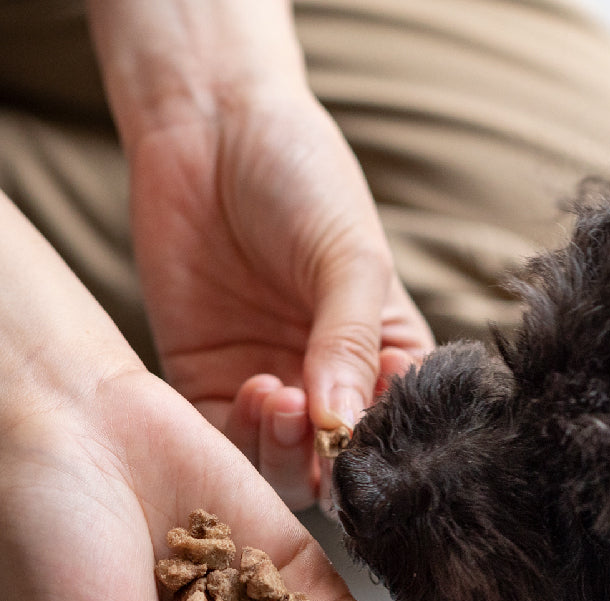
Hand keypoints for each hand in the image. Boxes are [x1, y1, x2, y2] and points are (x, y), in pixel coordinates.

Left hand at [128, 92, 432, 508]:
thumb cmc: (301, 178)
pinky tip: (255, 391)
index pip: (401, 429)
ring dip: (288, 452)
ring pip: (285, 464)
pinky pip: (228, 439)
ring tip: (285, 401)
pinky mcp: (211, 382)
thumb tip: (344, 427)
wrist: (208, 127)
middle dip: (332, 460)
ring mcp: (271, 385)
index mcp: (385, 355)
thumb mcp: (347, 258)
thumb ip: (349, 342)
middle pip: (340, 463)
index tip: (378, 429)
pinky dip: (244, 435)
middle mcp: (330, 381)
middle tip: (322, 427)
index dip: (391, 446)